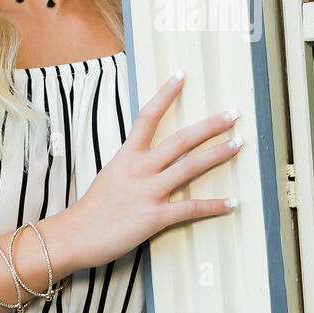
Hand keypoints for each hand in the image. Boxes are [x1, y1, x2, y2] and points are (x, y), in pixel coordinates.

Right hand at [65, 70, 242, 270]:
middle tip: (232, 114)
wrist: (75, 236)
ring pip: (190, 166)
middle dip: (209, 126)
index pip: (147, 116)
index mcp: (127, 155)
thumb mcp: (111, 174)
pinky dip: (214, 205)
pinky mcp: (155, 216)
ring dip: (218, 154)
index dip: (165, 94)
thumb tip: (150, 158)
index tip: (181, 75)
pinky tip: (232, 202)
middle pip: (180, 139)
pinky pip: (191, 208)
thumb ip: (132, 164)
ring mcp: (149, 191)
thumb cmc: (93, 208)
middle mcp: (140, 169)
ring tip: (238, 144)